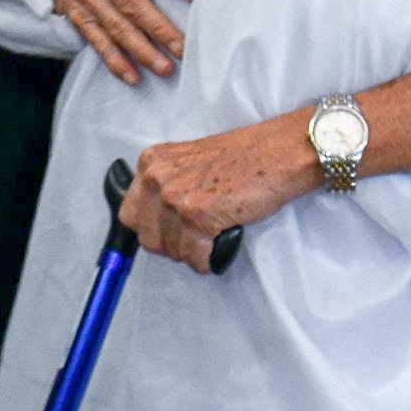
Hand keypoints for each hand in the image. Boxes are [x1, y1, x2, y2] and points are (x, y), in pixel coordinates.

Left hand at [120, 115, 319, 273]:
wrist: (280, 152)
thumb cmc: (246, 156)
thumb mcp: (190, 162)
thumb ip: (167, 184)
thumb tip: (157, 220)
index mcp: (153, 162)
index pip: (130, 214)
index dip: (152, 228)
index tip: (171, 231)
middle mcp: (158, 178)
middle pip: (146, 238)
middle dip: (171, 244)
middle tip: (196, 236)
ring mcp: (176, 197)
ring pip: (171, 251)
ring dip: (193, 252)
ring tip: (215, 234)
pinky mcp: (198, 216)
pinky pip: (194, 257)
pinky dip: (209, 258)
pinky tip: (223, 241)